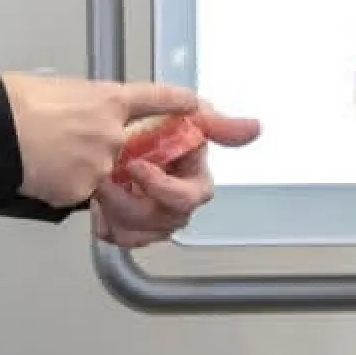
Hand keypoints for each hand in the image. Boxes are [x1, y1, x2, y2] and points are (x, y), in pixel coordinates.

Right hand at [0, 72, 199, 207]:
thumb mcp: (57, 88)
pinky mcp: (82, 192)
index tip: (194, 104)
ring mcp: (100, 165)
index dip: (177, 101)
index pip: (155, 99)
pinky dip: (61, 185)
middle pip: (123, 148)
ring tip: (46, 153)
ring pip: (102, 175)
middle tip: (66, 143)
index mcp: (107, 100)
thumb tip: (79, 108)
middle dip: (99, 150)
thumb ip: (83, 102)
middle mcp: (112, 133)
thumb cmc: (12, 104)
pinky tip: (40, 169)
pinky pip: (80, 194)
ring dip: (77, 168)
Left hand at [93, 106, 261, 248]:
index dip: (163, 187)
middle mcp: (176, 203)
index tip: (137, 168)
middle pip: (165, 220)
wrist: (103, 139)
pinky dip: (105, 221)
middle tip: (108, 180)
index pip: (192, 195)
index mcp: (192, 179)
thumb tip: (255, 127)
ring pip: (141, 233)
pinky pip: (119, 239)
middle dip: (133, 201)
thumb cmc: (145, 128)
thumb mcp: (179, 115)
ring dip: (115, 210)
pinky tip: (101, 201)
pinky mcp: (128, 229)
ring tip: (100, 185)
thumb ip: (216, 124)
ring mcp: (153, 219)